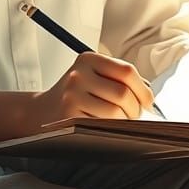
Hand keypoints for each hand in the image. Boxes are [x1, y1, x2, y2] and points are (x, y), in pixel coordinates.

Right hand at [29, 52, 154, 124]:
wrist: (41, 112)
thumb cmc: (75, 95)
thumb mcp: (92, 76)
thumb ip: (119, 79)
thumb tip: (148, 95)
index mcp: (88, 59)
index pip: (127, 72)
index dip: (143, 90)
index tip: (147, 102)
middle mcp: (78, 74)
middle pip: (123, 93)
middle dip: (135, 109)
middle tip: (134, 116)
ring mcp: (72, 95)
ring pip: (115, 113)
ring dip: (124, 122)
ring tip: (120, 122)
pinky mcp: (68, 116)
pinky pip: (102, 126)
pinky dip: (110, 130)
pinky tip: (105, 128)